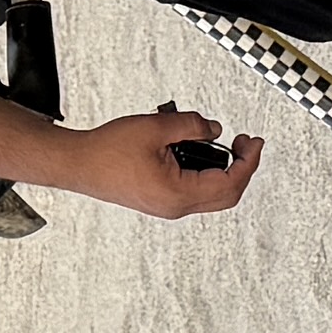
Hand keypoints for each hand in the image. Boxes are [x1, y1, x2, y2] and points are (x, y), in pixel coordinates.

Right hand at [60, 106, 261, 217]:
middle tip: (244, 144)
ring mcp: (167, 206)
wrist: (78, 164)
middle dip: (241, 168)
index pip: (230, 184)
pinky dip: (205, 174)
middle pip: (225, 196)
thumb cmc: (107, 151)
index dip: (248, 162)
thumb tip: (214, 129)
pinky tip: (198, 153)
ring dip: (223, 171)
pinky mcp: (158, 200)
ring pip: (210, 196)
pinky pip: (193, 192)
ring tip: (222, 144)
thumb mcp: (156, 127)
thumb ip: (191, 126)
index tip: (253, 142)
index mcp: (178, 194)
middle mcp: (175, 206)